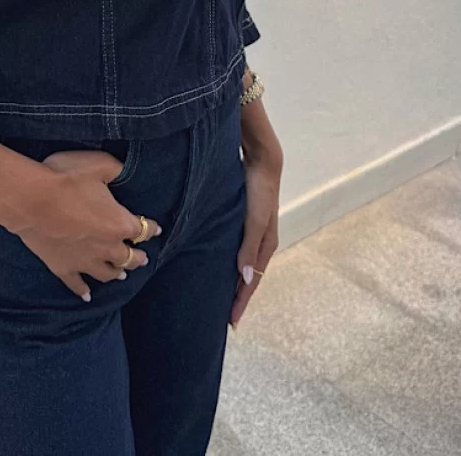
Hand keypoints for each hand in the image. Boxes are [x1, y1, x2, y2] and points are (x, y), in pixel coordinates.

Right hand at [14, 149, 161, 301]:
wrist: (31, 200)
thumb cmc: (66, 179)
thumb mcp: (99, 164)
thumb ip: (117, 169)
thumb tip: (126, 170)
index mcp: (119, 223)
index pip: (143, 229)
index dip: (151, 229)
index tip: (156, 230)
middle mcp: (107, 247)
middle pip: (128, 257)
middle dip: (137, 257)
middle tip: (142, 258)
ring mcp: (84, 261)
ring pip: (107, 273)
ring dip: (116, 273)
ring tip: (121, 274)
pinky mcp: (62, 267)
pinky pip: (76, 284)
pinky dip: (82, 290)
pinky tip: (86, 296)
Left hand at [231, 107, 282, 327]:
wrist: (262, 159)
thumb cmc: (259, 190)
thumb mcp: (254, 220)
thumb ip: (249, 247)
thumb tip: (245, 278)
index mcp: (265, 244)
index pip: (253, 281)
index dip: (242, 301)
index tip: (231, 323)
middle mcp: (259, 240)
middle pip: (248, 276)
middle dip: (238, 296)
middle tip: (223, 317)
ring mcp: (251, 230)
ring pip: (241, 263)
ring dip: (233, 280)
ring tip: (219, 295)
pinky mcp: (243, 219)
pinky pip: (236, 248)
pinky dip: (230, 261)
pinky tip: (218, 263)